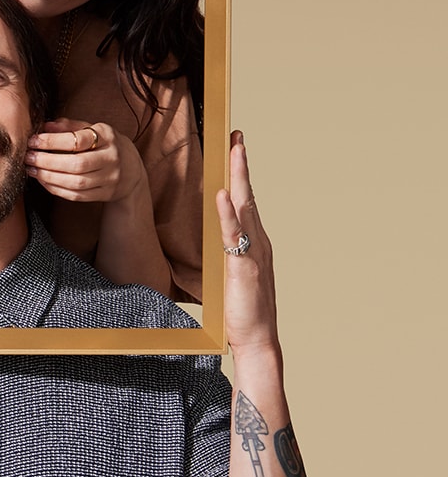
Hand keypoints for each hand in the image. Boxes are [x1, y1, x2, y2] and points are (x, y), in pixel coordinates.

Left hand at [25, 118, 146, 201]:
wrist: (132, 170)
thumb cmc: (106, 144)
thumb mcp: (94, 129)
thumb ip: (70, 126)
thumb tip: (45, 126)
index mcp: (108, 136)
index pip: (79, 140)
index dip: (53, 141)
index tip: (34, 141)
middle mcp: (112, 157)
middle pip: (77, 164)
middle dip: (48, 162)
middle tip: (28, 157)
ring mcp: (110, 178)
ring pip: (76, 183)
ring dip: (49, 177)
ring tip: (32, 170)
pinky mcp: (105, 194)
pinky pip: (77, 195)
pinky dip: (57, 189)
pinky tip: (44, 181)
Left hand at [216, 130, 279, 359]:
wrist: (258, 341)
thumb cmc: (243, 310)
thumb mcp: (234, 272)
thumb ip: (229, 249)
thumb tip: (217, 232)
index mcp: (256, 241)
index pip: (246, 199)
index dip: (240, 172)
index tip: (236, 146)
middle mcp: (259, 241)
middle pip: (247, 194)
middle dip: (241, 163)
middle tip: (237, 135)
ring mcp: (253, 253)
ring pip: (244, 207)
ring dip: (238, 177)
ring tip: (234, 150)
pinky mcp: (243, 267)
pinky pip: (233, 236)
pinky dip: (227, 214)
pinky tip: (220, 195)